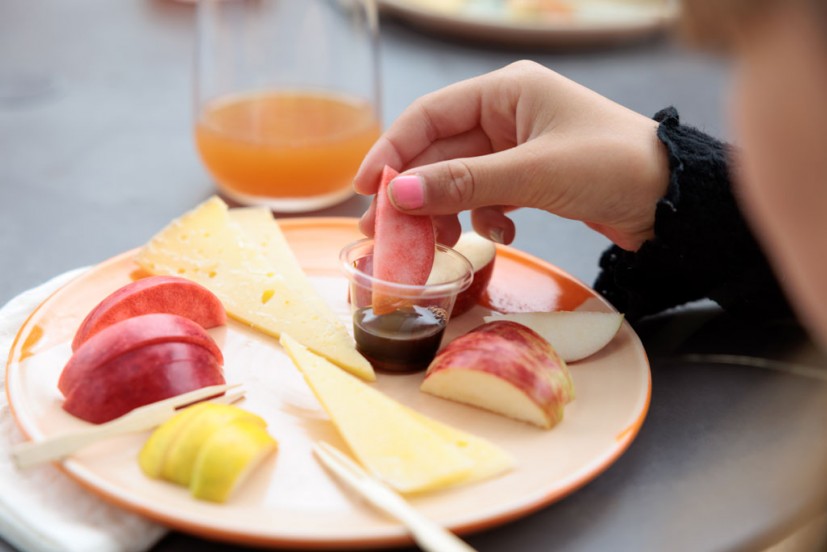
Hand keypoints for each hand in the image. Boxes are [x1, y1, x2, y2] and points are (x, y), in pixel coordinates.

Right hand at [354, 60, 668, 250]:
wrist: (675, 200)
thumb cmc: (613, 165)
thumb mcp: (534, 172)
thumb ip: (465, 183)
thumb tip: (401, 194)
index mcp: (506, 91)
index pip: (429, 116)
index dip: (392, 151)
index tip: (366, 189)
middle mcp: (507, 115)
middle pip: (440, 153)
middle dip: (415, 193)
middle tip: (385, 233)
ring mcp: (518, 149)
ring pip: (460, 180)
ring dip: (447, 213)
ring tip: (437, 246)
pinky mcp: (530, 180)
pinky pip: (487, 198)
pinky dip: (484, 220)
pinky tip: (500, 236)